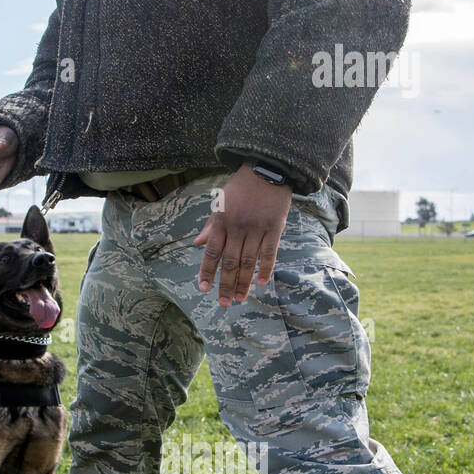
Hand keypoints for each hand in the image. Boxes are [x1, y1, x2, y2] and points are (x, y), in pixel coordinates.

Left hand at [194, 164, 292, 306]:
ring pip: (248, 261)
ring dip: (243, 283)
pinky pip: (269, 253)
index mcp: (221, 221)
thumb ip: (211, 225)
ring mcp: (257, 228)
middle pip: (229, 262)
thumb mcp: (220, 203)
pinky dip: (265, 269)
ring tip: (239, 299)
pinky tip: (261, 283)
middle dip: (225, 285)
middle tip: (224, 303)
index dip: (206, 272)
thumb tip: (198, 244)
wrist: (267, 169)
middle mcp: (238, 227)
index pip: (212, 253)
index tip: (203, 289)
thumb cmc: (241, 187)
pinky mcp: (275, 227)